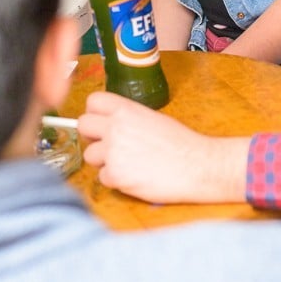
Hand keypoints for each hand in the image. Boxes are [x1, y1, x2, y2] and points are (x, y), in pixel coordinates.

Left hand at [78, 90, 249, 204]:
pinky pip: (102, 177)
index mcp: (126, 109)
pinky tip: (134, 177)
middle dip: (92, 137)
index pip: (92, 101)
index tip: (101, 123)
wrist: (198, 165)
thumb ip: (127, 118)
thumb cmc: (181, 142)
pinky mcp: (116, 175)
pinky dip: (115, 180)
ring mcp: (113, 151)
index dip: (95, 113)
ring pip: (89, 155)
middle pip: (82, 126)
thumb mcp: (153, 118)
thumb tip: (110, 125)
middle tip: (107, 145)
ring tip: (126, 164)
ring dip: (103, 161)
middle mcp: (115, 127)